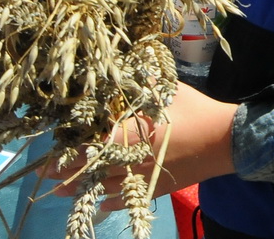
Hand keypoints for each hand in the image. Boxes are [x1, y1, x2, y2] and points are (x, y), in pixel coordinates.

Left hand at [49, 82, 236, 200]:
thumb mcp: (169, 92)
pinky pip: (124, 200)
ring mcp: (141, 178)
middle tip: (47, 175)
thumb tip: (125, 71)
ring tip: (63, 190)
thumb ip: (144, 84)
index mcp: (129, 136)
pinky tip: (99, 202)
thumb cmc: (197, 112)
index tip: (51, 154)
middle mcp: (129, 161)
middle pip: (90, 171)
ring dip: (81, 189)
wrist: (227, 141)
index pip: (88, 148)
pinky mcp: (155, 189)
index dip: (67, 153)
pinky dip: (108, 202)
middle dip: (66, 173)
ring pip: (103, 188)